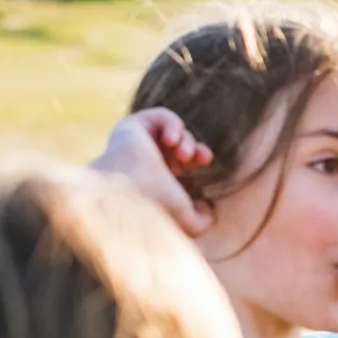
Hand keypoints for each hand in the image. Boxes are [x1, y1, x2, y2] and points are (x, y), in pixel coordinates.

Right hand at [90, 108, 213, 235]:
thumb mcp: (185, 220)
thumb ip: (202, 222)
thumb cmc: (154, 207)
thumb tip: (210, 213)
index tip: (205, 160)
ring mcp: (136, 144)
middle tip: (201, 157)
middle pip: (178, 143)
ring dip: (186, 139)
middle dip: (194, 146)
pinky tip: (171, 140)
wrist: (127, 195)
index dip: (199, 155)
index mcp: (155, 179)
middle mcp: (144, 161)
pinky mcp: (130, 128)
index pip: (181, 161)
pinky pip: (160, 115)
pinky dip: (173, 124)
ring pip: (171, 130)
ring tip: (184, 154)